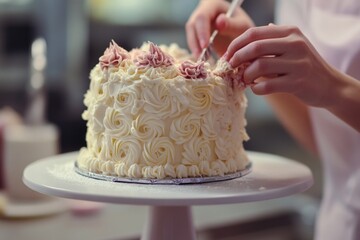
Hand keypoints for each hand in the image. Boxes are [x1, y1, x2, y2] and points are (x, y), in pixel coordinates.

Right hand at [186, 0, 253, 57]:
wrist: (239, 32)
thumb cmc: (241, 25)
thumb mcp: (242, 24)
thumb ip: (232, 24)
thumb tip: (219, 23)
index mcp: (212, 6)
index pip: (202, 17)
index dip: (202, 31)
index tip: (205, 45)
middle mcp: (202, 13)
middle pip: (192, 26)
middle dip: (195, 42)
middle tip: (201, 56)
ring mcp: (198, 24)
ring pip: (191, 36)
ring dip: (195, 49)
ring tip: (202, 61)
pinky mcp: (197, 35)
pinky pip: (193, 43)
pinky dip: (197, 52)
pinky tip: (204, 61)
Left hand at [224, 24, 341, 107]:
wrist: (330, 85)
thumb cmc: (303, 66)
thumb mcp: (290, 47)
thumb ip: (269, 43)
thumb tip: (239, 46)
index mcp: (290, 32)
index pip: (254, 33)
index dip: (236, 44)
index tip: (227, 55)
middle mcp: (295, 44)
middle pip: (255, 47)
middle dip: (237, 58)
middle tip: (231, 67)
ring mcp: (298, 63)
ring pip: (260, 66)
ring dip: (246, 75)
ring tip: (245, 80)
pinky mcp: (298, 83)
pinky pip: (268, 85)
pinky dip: (257, 89)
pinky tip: (257, 89)